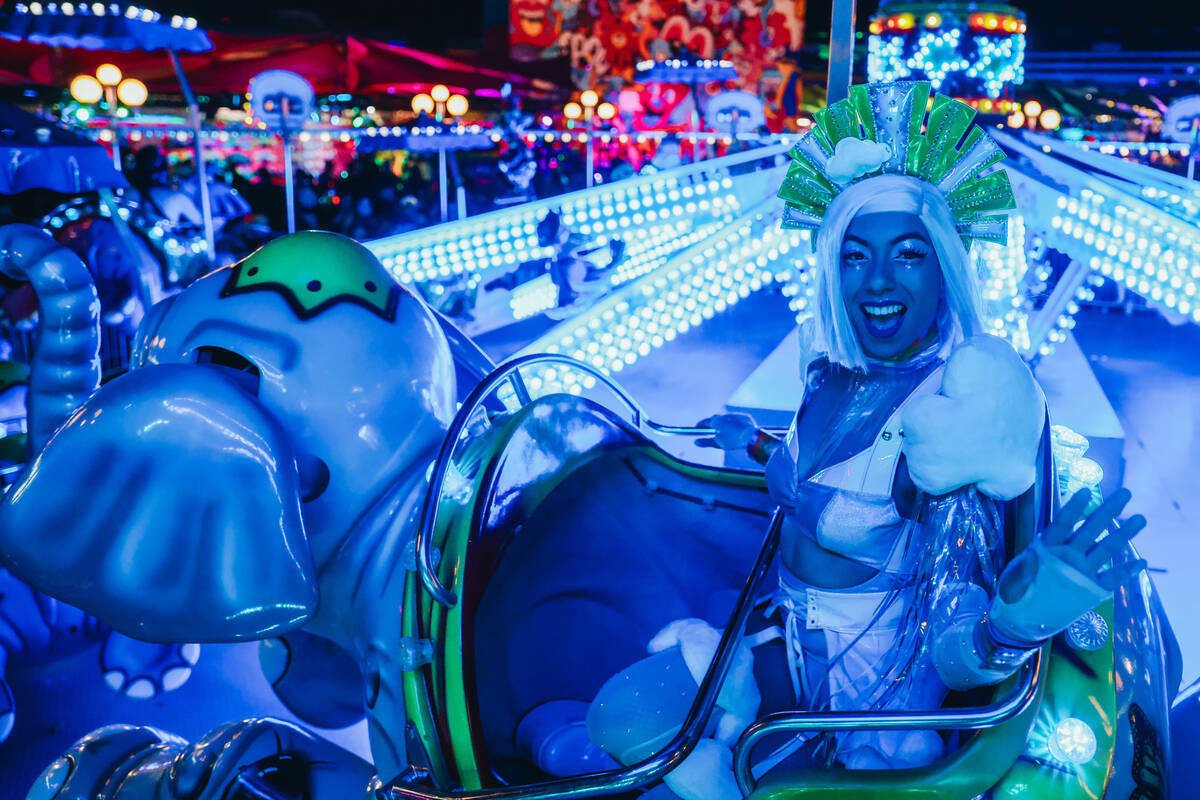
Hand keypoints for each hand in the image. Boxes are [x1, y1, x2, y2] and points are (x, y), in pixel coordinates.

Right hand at [695, 413, 758, 450]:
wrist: (749, 436)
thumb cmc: (732, 440)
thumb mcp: (717, 444)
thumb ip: (705, 442)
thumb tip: (696, 442)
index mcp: (715, 421)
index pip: (704, 422)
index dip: (700, 425)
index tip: (698, 429)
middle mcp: (724, 415)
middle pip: (715, 419)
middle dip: (712, 424)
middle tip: (710, 431)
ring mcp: (734, 415)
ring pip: (726, 419)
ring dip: (724, 423)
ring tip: (724, 431)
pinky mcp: (743, 416)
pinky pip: (736, 419)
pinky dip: (734, 424)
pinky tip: (736, 430)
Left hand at [1000, 488, 1146, 601]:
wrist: (1022, 616)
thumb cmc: (1014, 593)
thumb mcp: (1012, 582)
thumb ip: (1022, 571)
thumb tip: (1031, 556)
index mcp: (1047, 547)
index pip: (1062, 523)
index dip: (1073, 508)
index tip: (1085, 492)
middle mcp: (1068, 554)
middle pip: (1090, 529)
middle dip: (1107, 511)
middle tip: (1125, 492)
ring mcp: (1081, 569)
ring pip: (1105, 549)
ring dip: (1122, 535)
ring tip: (1140, 519)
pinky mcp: (1090, 587)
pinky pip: (1111, 578)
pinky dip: (1126, 571)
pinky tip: (1141, 562)